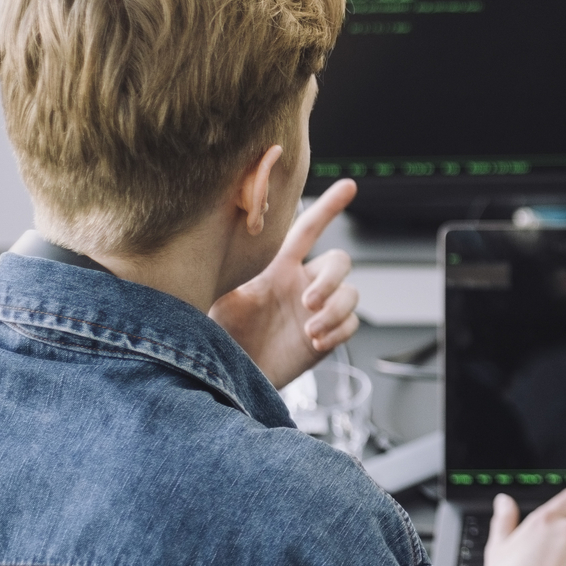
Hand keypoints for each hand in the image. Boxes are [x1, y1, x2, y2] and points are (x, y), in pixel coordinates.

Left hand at [210, 179, 360, 386]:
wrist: (231, 378)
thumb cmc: (221, 335)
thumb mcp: (220, 298)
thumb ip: (227, 271)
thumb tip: (214, 241)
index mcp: (279, 267)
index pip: (308, 230)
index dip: (329, 208)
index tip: (348, 187)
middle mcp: (303, 283)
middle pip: (340, 261)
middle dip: (330, 279)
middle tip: (308, 302)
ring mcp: (318, 310)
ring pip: (351, 294)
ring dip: (335, 310)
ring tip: (311, 328)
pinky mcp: (327, 336)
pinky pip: (351, 324)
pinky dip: (338, 331)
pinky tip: (316, 341)